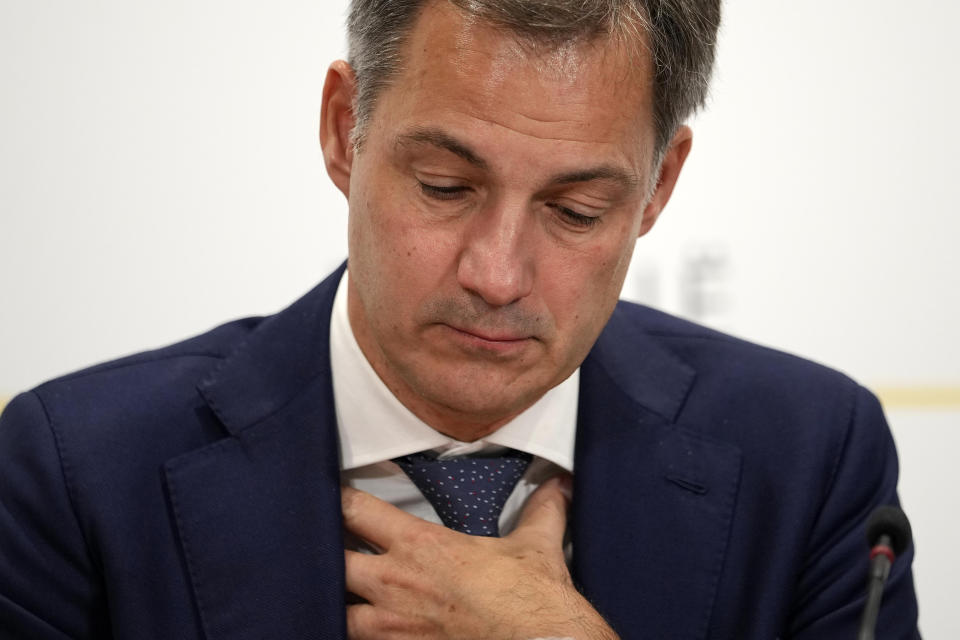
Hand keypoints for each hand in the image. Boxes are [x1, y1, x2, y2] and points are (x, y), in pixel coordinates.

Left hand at [341, 474, 616, 639]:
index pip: (356, 510)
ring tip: (332, 592)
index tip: (328, 493)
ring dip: (332, 599)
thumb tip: (559, 485)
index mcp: (420, 546)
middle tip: (318, 543)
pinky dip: (353, 634)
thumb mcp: (535, 546)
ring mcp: (391, 626)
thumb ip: (541, 510)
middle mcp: (395, 583)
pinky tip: (356, 628)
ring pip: (333, 609)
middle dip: (322, 551)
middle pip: (330, 559)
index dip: (336, 498)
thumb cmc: (531, 599)